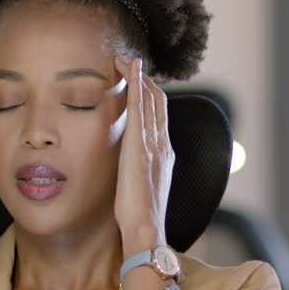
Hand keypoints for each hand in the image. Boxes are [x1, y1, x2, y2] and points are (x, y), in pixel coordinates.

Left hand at [112, 55, 172, 253]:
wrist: (146, 230)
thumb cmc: (140, 219)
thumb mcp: (142, 190)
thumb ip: (140, 173)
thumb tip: (130, 170)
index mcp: (164, 154)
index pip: (159, 116)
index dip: (149, 95)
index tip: (137, 82)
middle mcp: (163, 144)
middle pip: (157, 101)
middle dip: (143, 79)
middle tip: (128, 62)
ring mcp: (153, 143)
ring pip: (149, 99)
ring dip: (137, 76)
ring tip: (124, 59)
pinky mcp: (140, 145)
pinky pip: (139, 106)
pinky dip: (135, 84)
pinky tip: (129, 69)